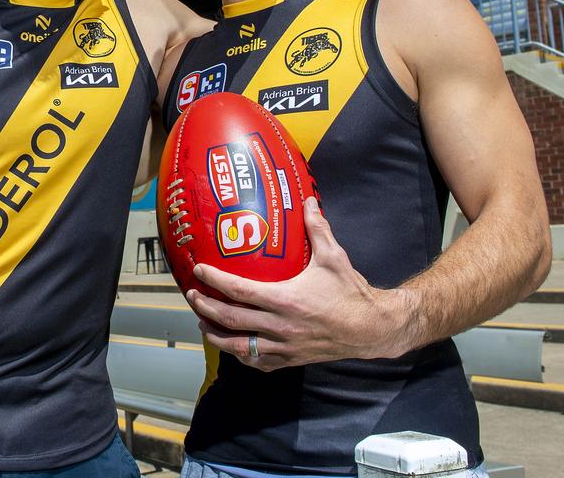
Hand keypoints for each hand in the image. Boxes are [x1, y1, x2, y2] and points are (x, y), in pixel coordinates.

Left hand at [185, 198, 416, 370]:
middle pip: (231, 320)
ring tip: (203, 322)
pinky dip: (240, 355)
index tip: (199, 270)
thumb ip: (317, 228)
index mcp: (286, 300)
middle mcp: (281, 326)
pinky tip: (232, 345)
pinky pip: (258, 362)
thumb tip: (307, 201)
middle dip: (205, 307)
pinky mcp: (290, 359)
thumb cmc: (351, 293)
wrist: (371, 329)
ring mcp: (284, 346)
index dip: (215, 281)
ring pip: (239, 346)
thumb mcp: (334, 257)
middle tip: (191, 295)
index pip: (240, 291)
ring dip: (216, 334)